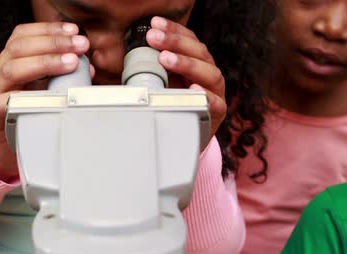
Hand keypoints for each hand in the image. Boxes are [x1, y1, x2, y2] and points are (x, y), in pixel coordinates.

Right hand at [0, 22, 89, 180]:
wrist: (3, 150)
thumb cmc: (23, 118)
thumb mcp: (42, 92)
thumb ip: (60, 78)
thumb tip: (86, 68)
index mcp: (8, 64)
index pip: (23, 36)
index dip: (48, 29)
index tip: (73, 31)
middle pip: (18, 47)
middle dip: (52, 43)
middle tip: (78, 46)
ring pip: (11, 70)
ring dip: (44, 63)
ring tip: (70, 63)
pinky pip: (0, 103)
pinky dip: (19, 97)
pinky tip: (39, 95)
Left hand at [146, 16, 226, 140]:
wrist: (187, 136)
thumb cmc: (174, 106)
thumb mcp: (162, 85)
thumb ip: (153, 71)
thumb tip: (130, 58)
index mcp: (198, 63)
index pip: (190, 41)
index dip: (174, 30)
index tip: (155, 24)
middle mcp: (209, 74)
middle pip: (200, 53)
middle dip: (176, 43)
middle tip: (153, 38)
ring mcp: (216, 93)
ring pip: (209, 73)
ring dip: (186, 64)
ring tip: (165, 59)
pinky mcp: (216, 114)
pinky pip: (215, 103)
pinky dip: (204, 95)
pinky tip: (192, 88)